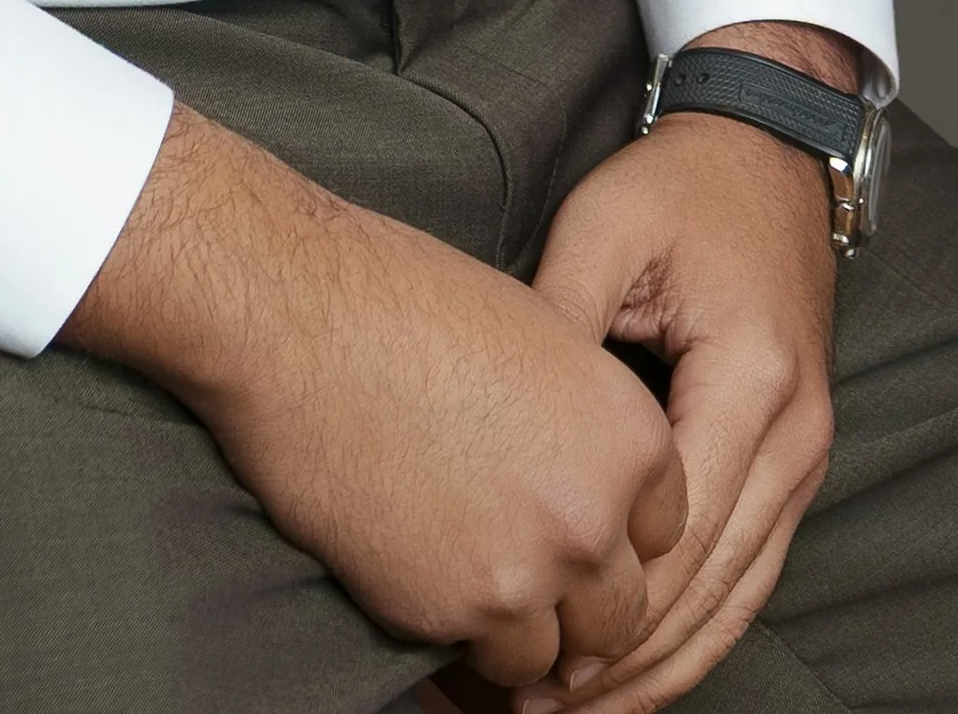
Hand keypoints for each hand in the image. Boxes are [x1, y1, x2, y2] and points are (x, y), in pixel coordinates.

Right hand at [60, 101, 686, 689]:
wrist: (295, 312)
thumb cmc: (401, 298)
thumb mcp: (535, 338)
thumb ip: (581, 428)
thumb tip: (587, 492)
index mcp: (630, 436)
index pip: (663, 533)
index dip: (614, 531)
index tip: (572, 526)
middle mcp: (593, 517)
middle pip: (621, 613)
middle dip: (576, 603)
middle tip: (522, 571)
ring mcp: (522, 575)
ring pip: (551, 655)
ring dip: (515, 628)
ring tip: (464, 571)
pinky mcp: (444, 612)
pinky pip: (472, 658)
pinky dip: (450, 630)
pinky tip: (415, 566)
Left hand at [513, 21, 845, 711]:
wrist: (766, 150)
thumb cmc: (679, 185)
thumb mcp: (603, 231)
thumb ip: (556, 323)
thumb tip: (495, 419)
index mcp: (750, 380)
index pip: (678, 531)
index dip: (606, 607)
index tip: (532, 656)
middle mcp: (794, 433)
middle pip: (710, 586)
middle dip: (628, 662)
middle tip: (538, 710)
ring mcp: (806, 454)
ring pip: (740, 596)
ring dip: (665, 663)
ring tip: (581, 710)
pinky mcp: (796, 459)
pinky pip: (754, 571)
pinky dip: (702, 628)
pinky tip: (647, 671)